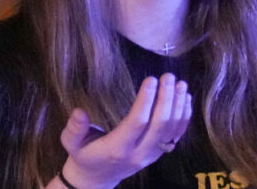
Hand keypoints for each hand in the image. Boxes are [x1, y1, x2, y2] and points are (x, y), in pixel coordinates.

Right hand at [57, 74, 191, 188]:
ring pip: (171, 132)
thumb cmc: (83, 156)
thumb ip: (74, 129)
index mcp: (117, 149)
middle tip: (168, 77)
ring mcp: (151, 156)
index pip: (137, 123)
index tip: (151, 79)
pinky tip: (185, 99)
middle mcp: (138, 154)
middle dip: (166, 99)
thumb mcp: (71, 144)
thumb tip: (79, 112)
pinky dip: (183, 118)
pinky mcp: (157, 155)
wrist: (95, 180)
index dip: (146, 101)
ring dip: (178, 107)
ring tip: (180, 84)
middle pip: (159, 126)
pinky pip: (176, 137)